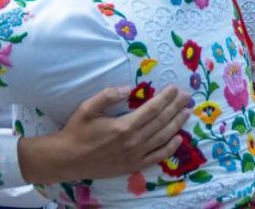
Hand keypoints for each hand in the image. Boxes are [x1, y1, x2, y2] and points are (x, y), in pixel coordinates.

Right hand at [29, 85, 189, 181]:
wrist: (68, 159)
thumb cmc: (77, 130)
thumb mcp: (88, 107)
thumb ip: (108, 95)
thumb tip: (129, 87)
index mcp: (124, 126)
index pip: (153, 109)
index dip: (166, 98)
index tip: (175, 89)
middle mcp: (133, 142)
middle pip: (161, 122)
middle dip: (176, 108)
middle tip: (187, 97)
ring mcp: (135, 156)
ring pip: (162, 138)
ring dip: (177, 124)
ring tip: (186, 112)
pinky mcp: (133, 166)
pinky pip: (156, 157)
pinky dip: (169, 149)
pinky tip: (178, 139)